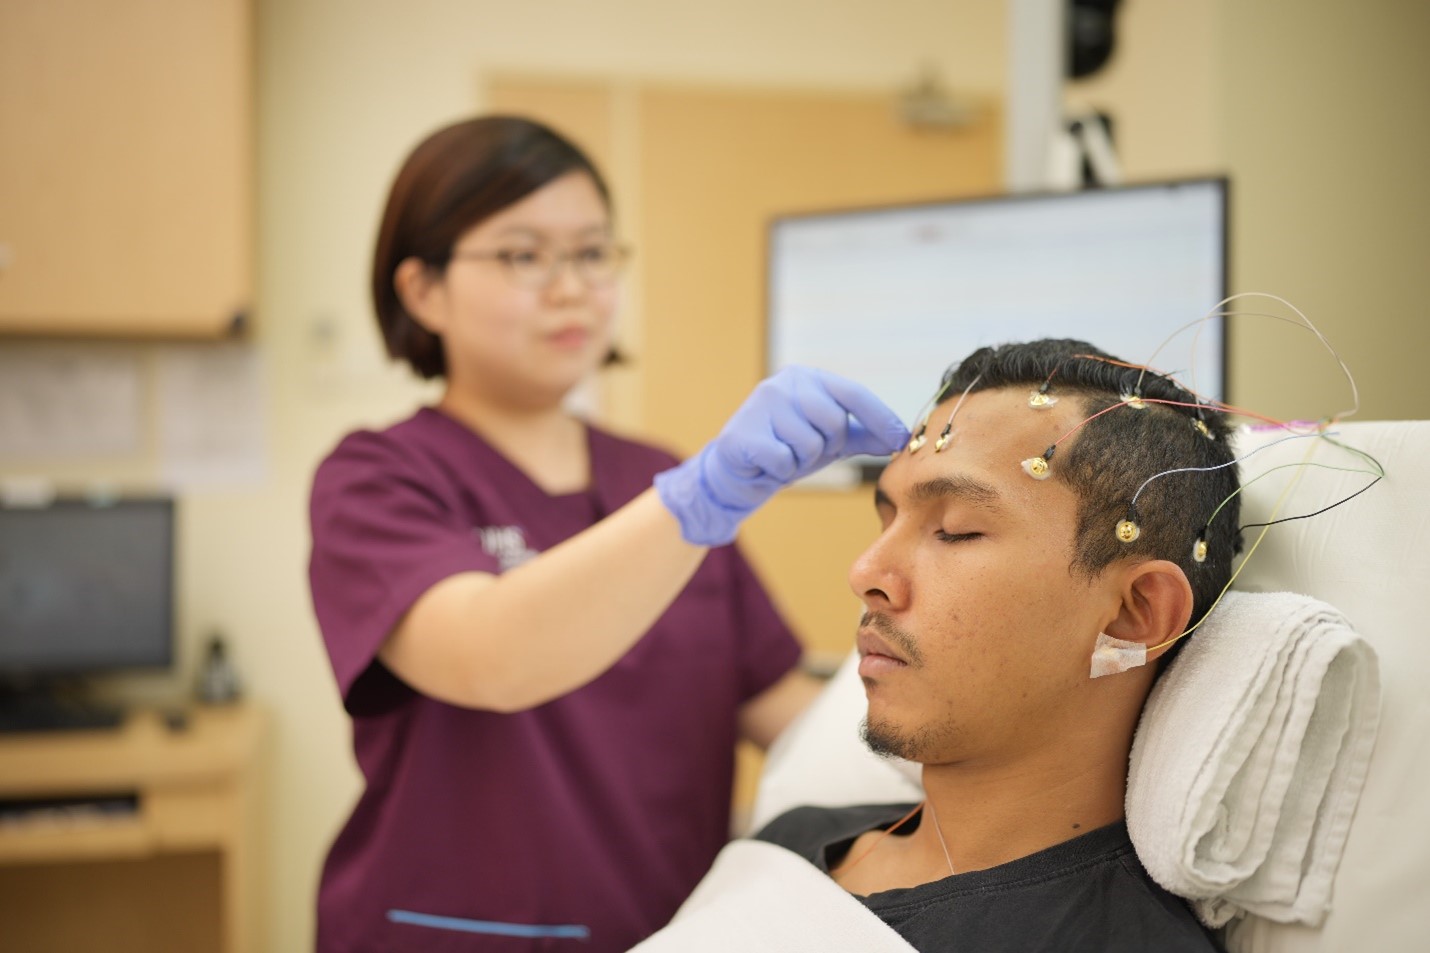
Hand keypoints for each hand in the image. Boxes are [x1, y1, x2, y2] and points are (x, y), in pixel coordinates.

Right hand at [654, 366, 909, 544]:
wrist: (737, 471)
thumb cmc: (787, 449)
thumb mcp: (830, 441)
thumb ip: (863, 435)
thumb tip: (900, 437)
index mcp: (809, 378)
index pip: (853, 393)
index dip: (880, 417)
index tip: (900, 440)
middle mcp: (785, 382)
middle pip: (834, 422)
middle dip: (827, 447)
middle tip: (805, 452)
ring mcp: (762, 403)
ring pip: (810, 445)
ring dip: (801, 461)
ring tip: (784, 456)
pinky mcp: (744, 432)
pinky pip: (784, 460)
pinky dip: (780, 470)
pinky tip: (766, 464)